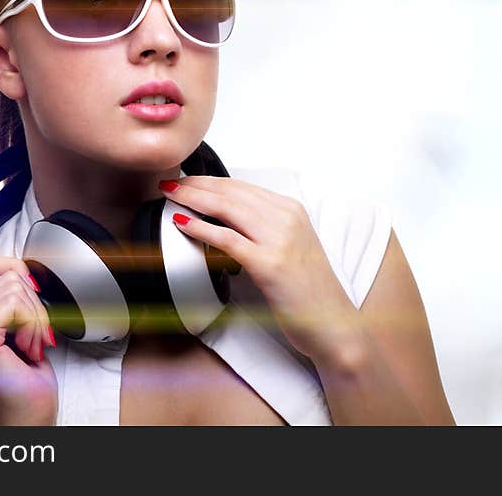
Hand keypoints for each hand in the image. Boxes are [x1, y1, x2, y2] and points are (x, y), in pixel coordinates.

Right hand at [0, 255, 57, 425]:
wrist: (26, 415)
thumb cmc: (25, 378)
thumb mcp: (19, 324)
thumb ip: (11, 296)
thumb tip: (21, 268)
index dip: (18, 276)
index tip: (28, 307)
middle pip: (9, 273)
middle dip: (34, 305)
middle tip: (31, 338)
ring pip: (16, 286)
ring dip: (36, 318)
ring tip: (28, 345)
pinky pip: (15, 303)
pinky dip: (33, 325)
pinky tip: (26, 349)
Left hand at [160, 177, 360, 362]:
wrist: (331, 322)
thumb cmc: (308, 289)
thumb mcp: (291, 245)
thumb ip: (265, 227)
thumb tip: (227, 217)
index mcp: (292, 210)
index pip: (242, 187)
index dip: (210, 181)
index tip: (187, 180)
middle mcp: (286, 218)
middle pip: (231, 193)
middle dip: (196, 185)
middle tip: (170, 183)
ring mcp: (278, 239)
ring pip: (227, 209)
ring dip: (193, 199)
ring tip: (170, 195)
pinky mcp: (268, 263)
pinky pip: (228, 239)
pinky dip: (201, 228)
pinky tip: (182, 223)